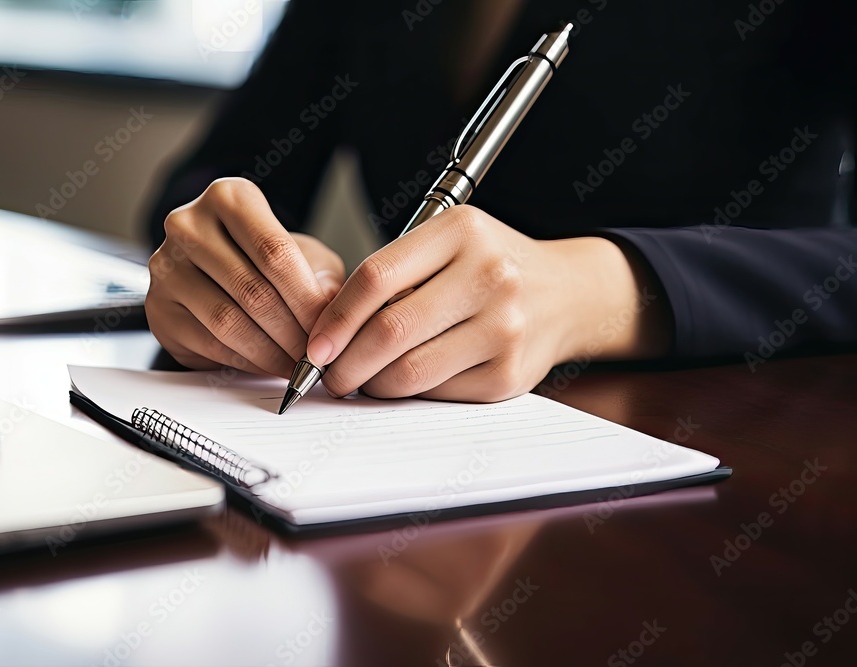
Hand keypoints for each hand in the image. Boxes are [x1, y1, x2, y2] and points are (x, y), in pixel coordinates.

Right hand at [146, 178, 344, 377]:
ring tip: (295, 365)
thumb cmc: (264, 259)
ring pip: (227, 321)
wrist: (216, 272)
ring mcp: (166, 266)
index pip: (274, 252)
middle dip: (291, 332)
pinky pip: (208, 343)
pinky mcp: (158, 308)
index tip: (326, 330)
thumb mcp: (306, 255)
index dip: (306, 298)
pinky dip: (245, 361)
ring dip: (269, 351)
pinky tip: (268, 366)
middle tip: (314, 357)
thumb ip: (322, 277)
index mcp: (229, 197)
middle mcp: (189, 225)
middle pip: (251, 289)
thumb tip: (328, 310)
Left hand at [305, 205, 670, 401]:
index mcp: (462, 231)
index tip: (313, 346)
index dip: (334, 319)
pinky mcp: (510, 374)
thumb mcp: (447, 244)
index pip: (376, 278)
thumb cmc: (490, 267)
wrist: (566, 294)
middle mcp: (489, 275)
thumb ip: (393, 274)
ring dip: (372, 384)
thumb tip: (328, 331)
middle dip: (345, 363)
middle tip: (329, 374)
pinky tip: (406, 382)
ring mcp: (504, 327)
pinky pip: (438, 394)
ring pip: (409, 372)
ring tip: (364, 378)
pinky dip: (410, 395)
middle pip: (389, 331)